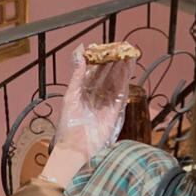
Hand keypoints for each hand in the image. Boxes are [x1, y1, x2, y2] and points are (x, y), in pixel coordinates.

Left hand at [47, 42, 140, 180]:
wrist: (75, 148)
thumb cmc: (68, 125)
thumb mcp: (70, 96)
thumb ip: (77, 76)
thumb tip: (81, 55)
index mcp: (84, 92)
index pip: (95, 73)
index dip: (101, 60)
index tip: (106, 48)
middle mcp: (96, 97)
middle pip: (107, 76)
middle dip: (114, 62)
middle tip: (120, 48)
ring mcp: (106, 105)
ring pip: (115, 83)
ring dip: (121, 69)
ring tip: (127, 55)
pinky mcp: (114, 113)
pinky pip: (120, 95)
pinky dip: (124, 82)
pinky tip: (127, 70)